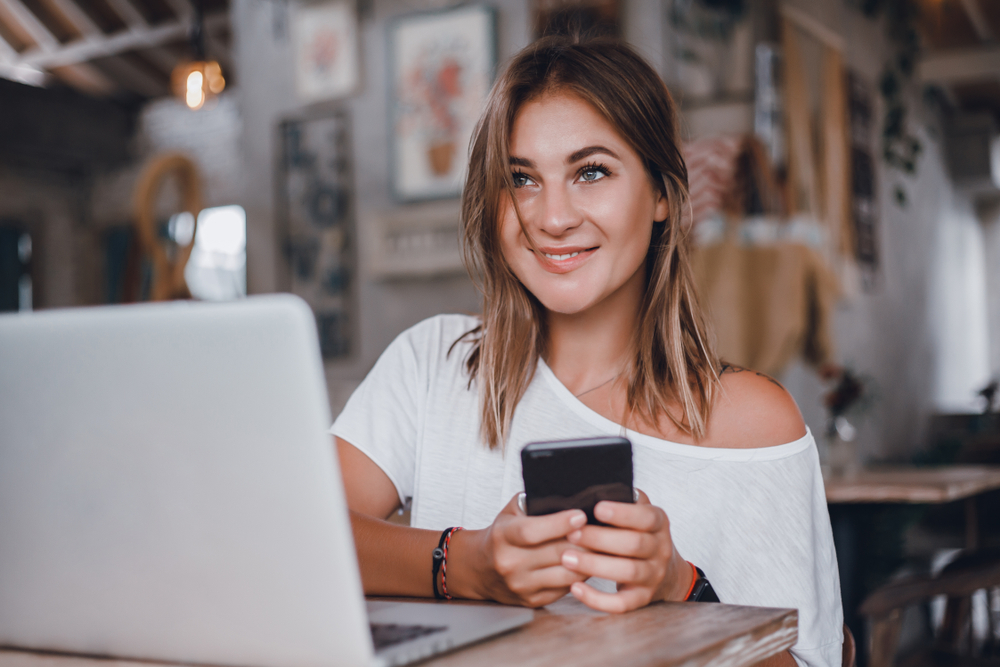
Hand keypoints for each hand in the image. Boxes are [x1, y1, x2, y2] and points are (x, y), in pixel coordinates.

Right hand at [451, 494, 589, 607]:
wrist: (479, 568)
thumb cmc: (502, 535)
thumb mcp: (511, 512)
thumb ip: (534, 502)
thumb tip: (568, 495)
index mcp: (503, 536)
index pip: (532, 531)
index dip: (559, 523)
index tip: (581, 515)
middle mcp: (510, 563)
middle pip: (555, 553)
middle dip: (584, 541)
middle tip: (603, 530)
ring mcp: (521, 585)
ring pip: (565, 575)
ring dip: (588, 561)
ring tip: (601, 547)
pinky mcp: (532, 601)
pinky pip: (565, 590)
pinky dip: (580, 577)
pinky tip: (589, 564)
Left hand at [558, 489, 691, 612]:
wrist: (665, 570)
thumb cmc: (638, 533)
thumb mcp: (637, 512)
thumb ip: (621, 499)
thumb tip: (588, 487)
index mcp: (658, 522)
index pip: (646, 516)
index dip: (622, 513)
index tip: (596, 508)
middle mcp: (660, 548)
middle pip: (634, 544)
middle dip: (599, 538)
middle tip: (571, 533)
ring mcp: (653, 575)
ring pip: (628, 572)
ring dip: (595, 565)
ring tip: (567, 557)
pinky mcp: (642, 598)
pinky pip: (622, 603)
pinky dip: (598, 599)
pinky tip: (576, 588)